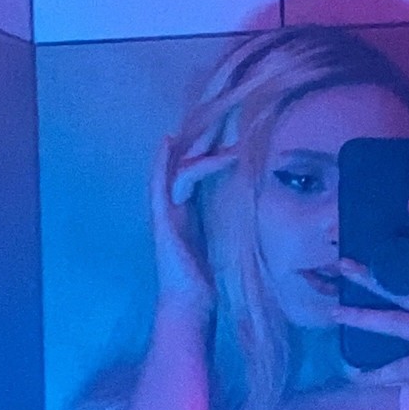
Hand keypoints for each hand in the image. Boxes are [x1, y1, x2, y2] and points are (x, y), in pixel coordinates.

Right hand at [150, 133, 236, 317]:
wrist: (190, 303)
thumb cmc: (205, 277)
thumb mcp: (221, 240)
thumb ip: (226, 220)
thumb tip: (249, 203)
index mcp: (187, 209)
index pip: (194, 167)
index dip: (206, 143)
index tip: (225, 123)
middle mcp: (173, 206)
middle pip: (184, 160)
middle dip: (201, 135)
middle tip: (219, 106)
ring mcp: (165, 212)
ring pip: (175, 168)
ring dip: (196, 147)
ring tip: (216, 129)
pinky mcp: (162, 221)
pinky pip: (160, 185)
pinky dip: (163, 162)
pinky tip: (170, 142)